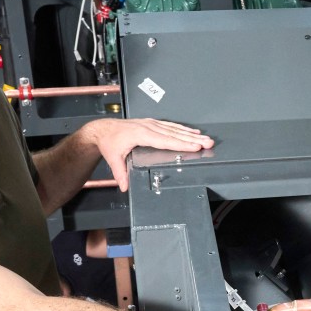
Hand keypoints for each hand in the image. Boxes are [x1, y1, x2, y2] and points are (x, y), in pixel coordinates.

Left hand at [89, 118, 215, 190]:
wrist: (102, 129)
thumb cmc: (109, 141)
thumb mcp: (113, 158)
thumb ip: (120, 173)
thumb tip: (125, 186)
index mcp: (141, 134)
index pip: (165, 141)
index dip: (181, 144)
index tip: (194, 146)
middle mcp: (148, 127)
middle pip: (174, 134)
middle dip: (192, 139)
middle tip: (208, 143)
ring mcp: (151, 124)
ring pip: (174, 129)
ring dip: (190, 134)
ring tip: (205, 138)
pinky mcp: (151, 123)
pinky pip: (170, 125)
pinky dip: (182, 129)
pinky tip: (192, 132)